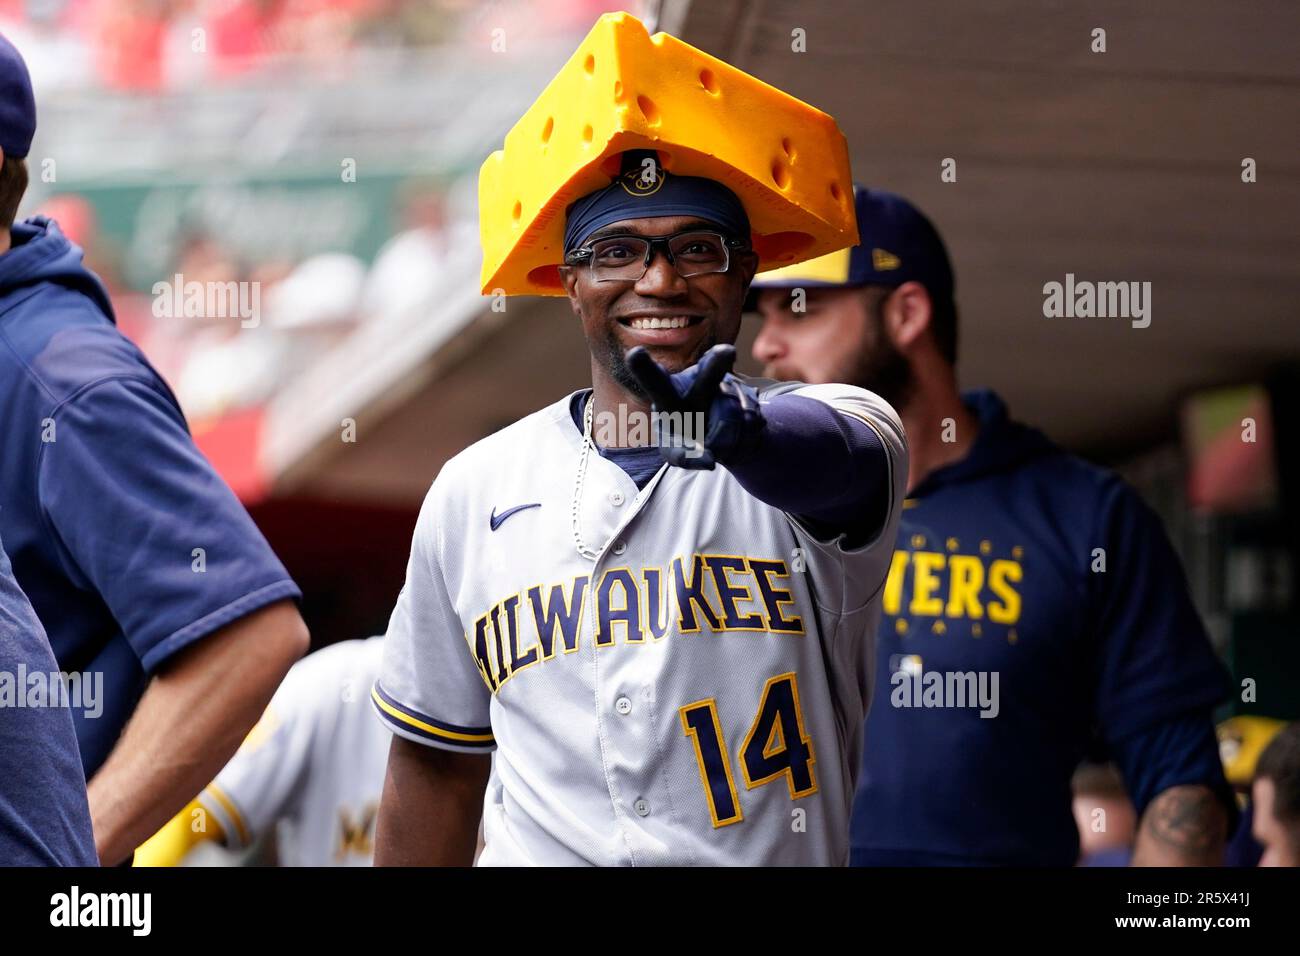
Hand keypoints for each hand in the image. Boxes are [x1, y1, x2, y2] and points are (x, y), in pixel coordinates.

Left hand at [625, 344, 763, 469]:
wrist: (721, 433)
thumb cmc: (685, 438)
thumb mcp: (675, 450)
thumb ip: (684, 457)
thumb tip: (710, 461)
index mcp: (668, 391)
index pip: (654, 380)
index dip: (644, 367)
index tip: (635, 354)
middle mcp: (697, 378)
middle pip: (709, 372)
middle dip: (717, 362)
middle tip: (727, 352)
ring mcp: (726, 383)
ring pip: (730, 418)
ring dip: (725, 442)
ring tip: (717, 441)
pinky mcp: (749, 394)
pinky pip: (750, 424)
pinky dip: (743, 440)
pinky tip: (736, 436)